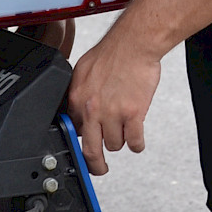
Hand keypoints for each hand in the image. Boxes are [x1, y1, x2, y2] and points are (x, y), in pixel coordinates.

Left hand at [67, 21, 161, 171]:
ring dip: (121, 141)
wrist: (135, 43)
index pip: (74, 130)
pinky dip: (137, 144)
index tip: (85, 148)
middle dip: (95, 165)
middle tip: (100, 169)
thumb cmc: (113, 52)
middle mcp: (93, 109)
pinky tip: (137, 141)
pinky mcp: (134, 114)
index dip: (81, 139)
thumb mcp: (83, 71)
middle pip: (90, 150)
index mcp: (78, 99)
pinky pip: (134, 142)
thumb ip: (79, 93)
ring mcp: (113, 113)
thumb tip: (76, 111)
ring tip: (125, 132)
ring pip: (115, 145)